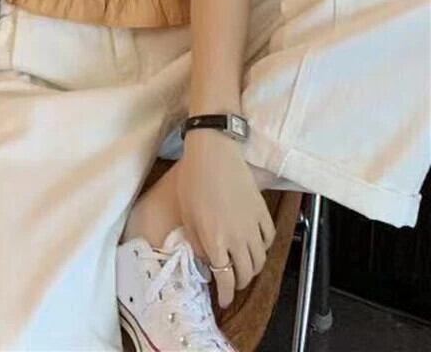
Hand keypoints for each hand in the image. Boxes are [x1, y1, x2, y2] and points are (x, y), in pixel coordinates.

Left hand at [175, 129, 276, 307]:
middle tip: (231, 283)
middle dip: (238, 283)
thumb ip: (197, 242)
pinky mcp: (262, 211)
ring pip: (260, 259)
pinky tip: (256, 245)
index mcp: (215, 241)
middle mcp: (238, 238)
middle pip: (245, 272)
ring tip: (244, 267)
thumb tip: (206, 259)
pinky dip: (264, 247)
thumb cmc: (192, 181)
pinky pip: (269, 238)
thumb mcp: (187, 215)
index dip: (225, 294)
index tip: (223, 301)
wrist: (212, 154)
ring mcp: (253, 225)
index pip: (225, 278)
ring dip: (253, 268)